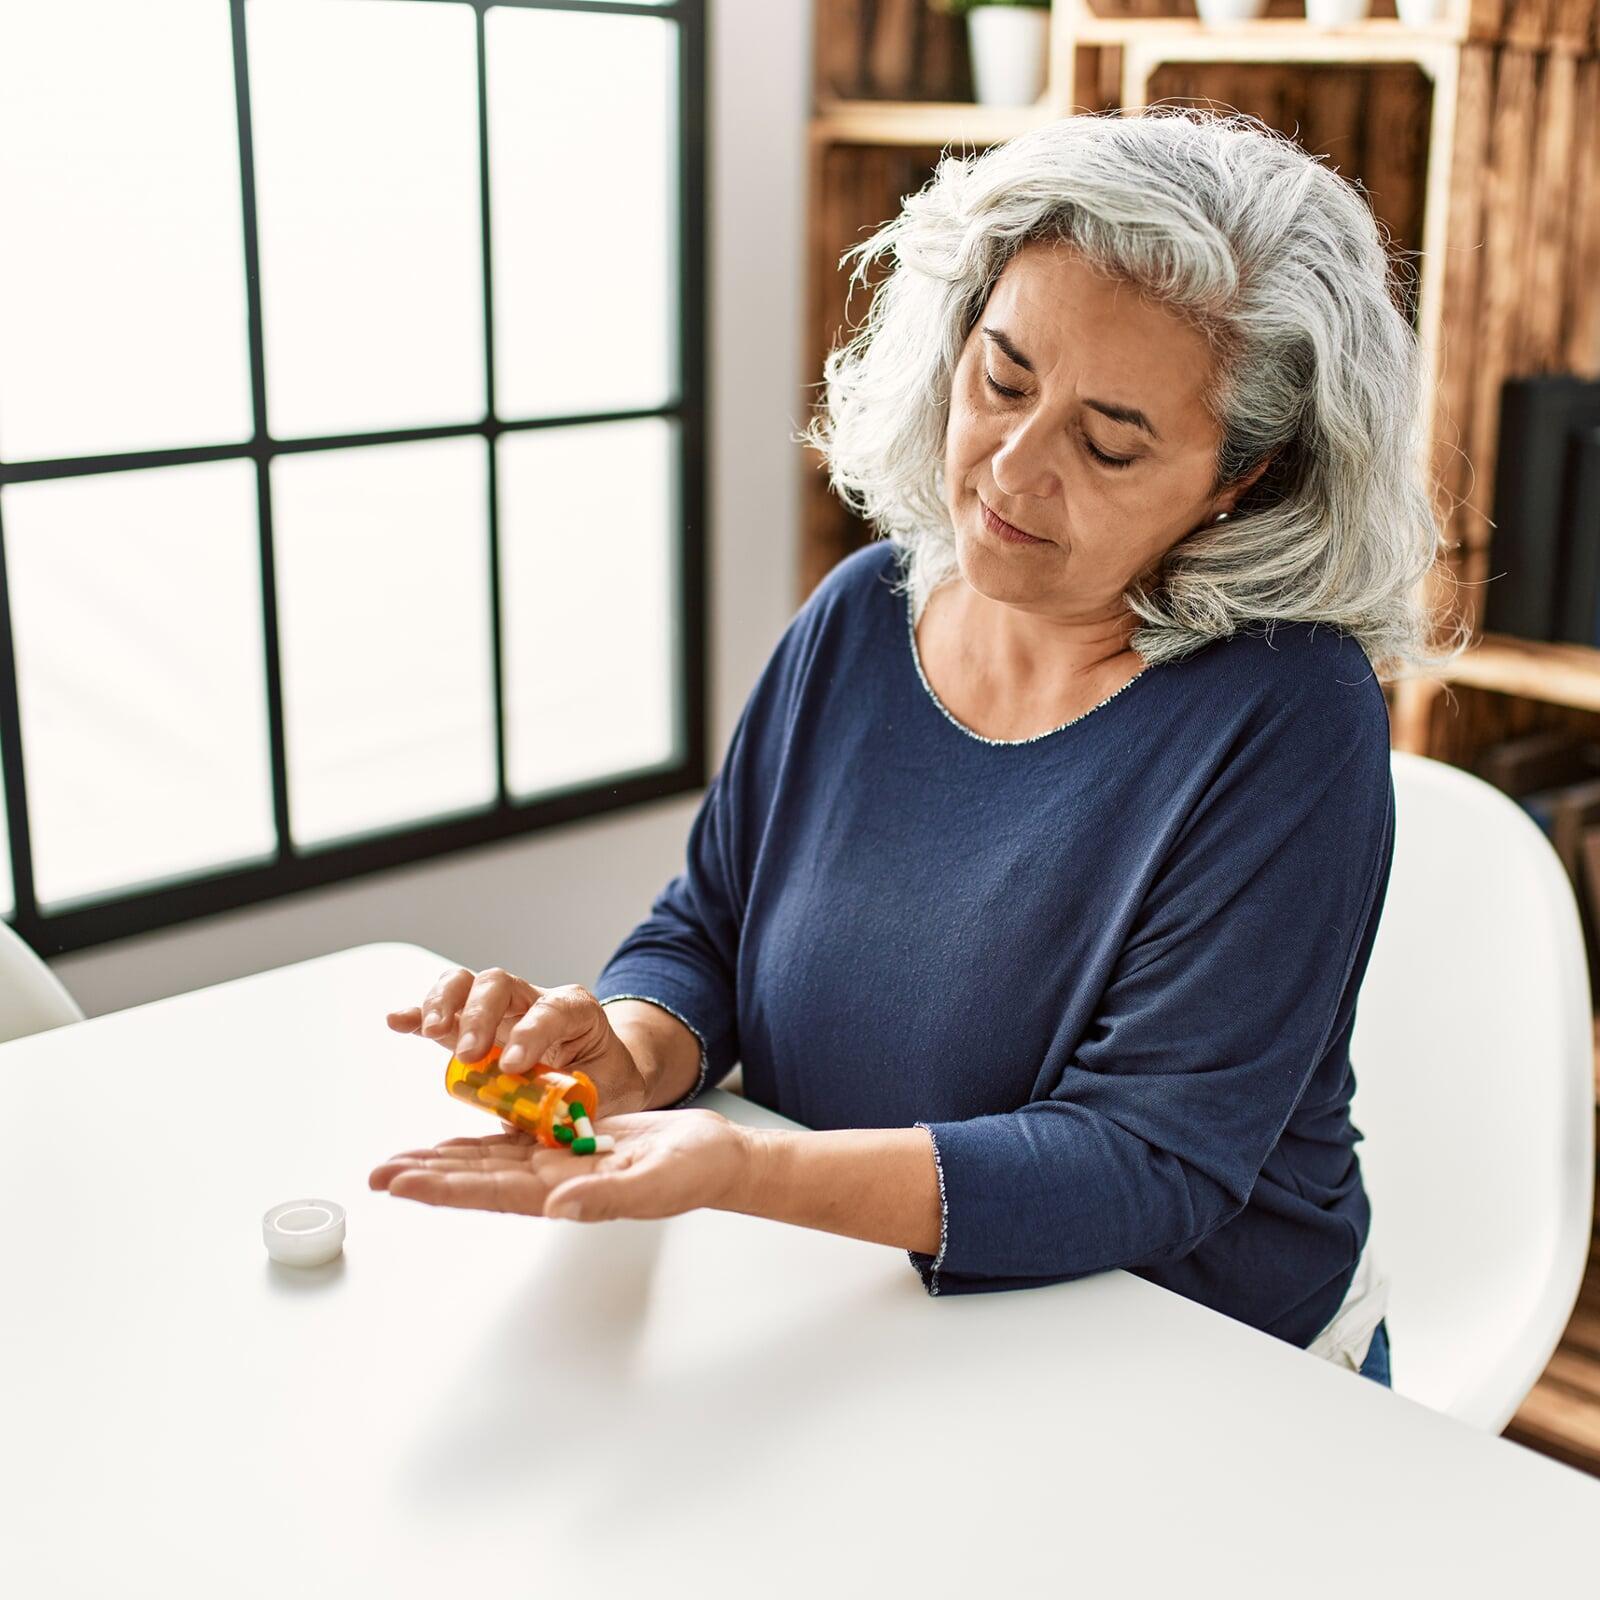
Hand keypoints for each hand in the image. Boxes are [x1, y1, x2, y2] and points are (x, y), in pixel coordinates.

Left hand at [368, 1108, 752, 1222]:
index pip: (490, 1191)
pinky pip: (514, 1141)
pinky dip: (479, 1139)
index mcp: (566, 1193)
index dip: (442, 1187)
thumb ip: (606, 1196)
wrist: (718, 1157)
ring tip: (398, 1161)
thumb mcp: (655, 1182)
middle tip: (376, 1174)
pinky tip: (455, 1139)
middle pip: (475, 1178)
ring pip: (487, 1161)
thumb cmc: (695, 1172)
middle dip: (425, 1175)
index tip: (399, 1184)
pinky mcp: (571, 1142)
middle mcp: (552, 1182)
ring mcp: (559, 1163)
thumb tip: (558, 1206)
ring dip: (442, 1161)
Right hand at [386, 966, 652, 1115]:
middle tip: (469, 1054)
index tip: (512, 1065)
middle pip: (500, 983)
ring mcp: (502, 1009)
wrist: (603, 1069)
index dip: (530, 1034)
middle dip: (480, 1015)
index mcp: (577, 1012)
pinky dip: (418, 1013)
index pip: (551, 1010)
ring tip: (432, 1032)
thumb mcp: (607, 1092)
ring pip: (468, 983)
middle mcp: (535, 999)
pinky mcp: (473, 1025)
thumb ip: (582, 1103)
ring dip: (445, 1004)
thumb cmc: (605, 1080)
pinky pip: (443, 1010)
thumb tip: (554, 1124)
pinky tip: (397, 1020)